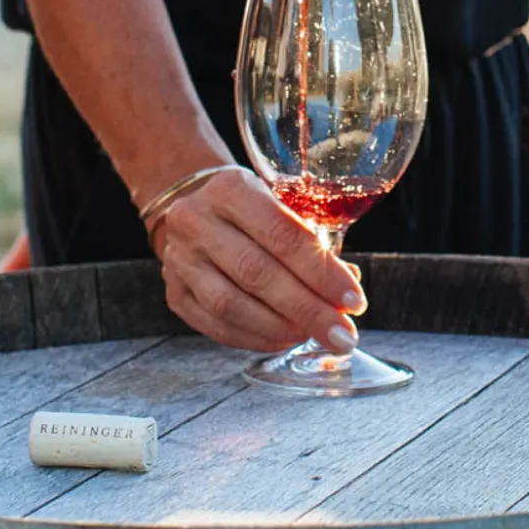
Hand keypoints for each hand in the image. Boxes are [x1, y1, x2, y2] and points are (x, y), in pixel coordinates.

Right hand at [148, 168, 365, 352]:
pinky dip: (254, 338)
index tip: (354, 300)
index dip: (322, 272)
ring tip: (313, 336)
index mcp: (230, 188)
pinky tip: (283, 339)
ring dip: (280, 327)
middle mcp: (197, 221)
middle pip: (256, 273)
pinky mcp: (174, 293)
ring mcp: (180, 260)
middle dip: (307, 309)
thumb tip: (348, 285)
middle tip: (342, 334)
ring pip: (230, 304)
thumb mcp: (279, 204)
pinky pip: (215, 326)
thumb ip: (311, 241)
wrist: (193, 209)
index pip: (282, 235)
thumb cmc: (249, 208)